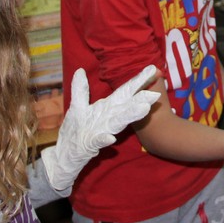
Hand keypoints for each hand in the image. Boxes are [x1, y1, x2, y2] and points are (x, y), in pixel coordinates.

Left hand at [41, 66, 160, 193]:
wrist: (67, 153)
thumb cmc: (76, 129)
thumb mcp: (77, 106)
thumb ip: (80, 89)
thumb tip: (80, 70)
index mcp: (107, 107)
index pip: (125, 91)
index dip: (138, 80)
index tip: (152, 69)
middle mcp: (109, 118)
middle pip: (127, 106)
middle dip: (141, 99)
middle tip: (156, 93)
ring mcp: (102, 131)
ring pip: (118, 122)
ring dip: (131, 115)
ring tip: (143, 108)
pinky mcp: (91, 144)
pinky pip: (98, 141)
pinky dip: (104, 139)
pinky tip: (110, 138)